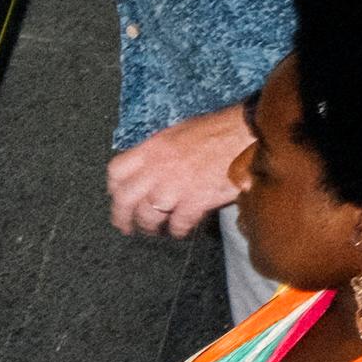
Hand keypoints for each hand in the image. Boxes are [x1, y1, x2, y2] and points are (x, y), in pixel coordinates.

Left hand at [106, 107, 256, 240]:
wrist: (246, 134)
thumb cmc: (218, 130)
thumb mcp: (179, 133)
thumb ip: (159, 152)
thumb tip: (149, 168)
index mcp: (152, 148)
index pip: (116, 171)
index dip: (114, 188)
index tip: (117, 198)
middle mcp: (157, 167)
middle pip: (125, 199)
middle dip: (122, 217)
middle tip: (126, 227)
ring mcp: (174, 186)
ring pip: (148, 216)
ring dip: (150, 227)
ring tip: (156, 230)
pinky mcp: (195, 201)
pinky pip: (177, 224)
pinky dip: (178, 230)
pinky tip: (181, 229)